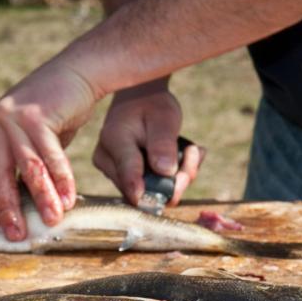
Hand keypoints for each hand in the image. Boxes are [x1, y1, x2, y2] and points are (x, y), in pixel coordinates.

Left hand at [0, 59, 100, 240]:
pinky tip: (68, 199)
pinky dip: (60, 181)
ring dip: (41, 199)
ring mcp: (12, 117)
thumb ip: (17, 163)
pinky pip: (49, 157)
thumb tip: (18, 205)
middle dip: (8, 210)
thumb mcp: (27, 137)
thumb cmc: (54, 111)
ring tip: (51, 220)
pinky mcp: (35, 115)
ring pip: (26, 169)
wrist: (77, 73)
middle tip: (17, 235)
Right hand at [93, 81, 204, 205]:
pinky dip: (172, 178)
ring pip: (146, 192)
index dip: (138, 187)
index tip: (145, 198)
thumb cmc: (151, 106)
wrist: (139, 101)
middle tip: (194, 154)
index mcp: (113, 140)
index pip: (126, 170)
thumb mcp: (163, 117)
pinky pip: (151, 189)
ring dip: (175, 179)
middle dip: (172, 181)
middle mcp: (107, 160)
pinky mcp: (124, 178)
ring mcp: (113, 171)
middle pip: (138, 187)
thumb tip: (165, 172)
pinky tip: (185, 156)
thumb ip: (163, 143)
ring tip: (192, 150)